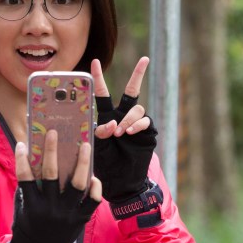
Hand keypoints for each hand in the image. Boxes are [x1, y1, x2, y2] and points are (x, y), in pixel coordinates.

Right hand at [8, 130, 101, 242]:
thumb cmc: (29, 227)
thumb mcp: (24, 209)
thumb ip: (30, 189)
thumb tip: (40, 159)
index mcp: (32, 205)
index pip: (24, 178)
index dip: (21, 159)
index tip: (21, 143)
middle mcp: (50, 209)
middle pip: (51, 175)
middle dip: (52, 151)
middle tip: (54, 132)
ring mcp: (67, 215)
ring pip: (77, 184)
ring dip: (81, 163)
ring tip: (85, 145)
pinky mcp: (81, 220)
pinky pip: (93, 201)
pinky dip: (95, 188)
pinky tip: (94, 176)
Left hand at [91, 57, 157, 202]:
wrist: (122, 182)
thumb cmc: (106, 164)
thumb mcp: (97, 147)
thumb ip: (100, 133)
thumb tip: (110, 123)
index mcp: (107, 116)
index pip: (102, 94)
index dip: (98, 78)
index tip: (94, 61)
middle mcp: (122, 115)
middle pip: (132, 90)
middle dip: (138, 74)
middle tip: (144, 59)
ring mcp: (136, 123)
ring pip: (135, 109)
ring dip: (127, 118)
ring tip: (120, 132)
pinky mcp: (147, 132)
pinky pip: (145, 121)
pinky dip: (137, 125)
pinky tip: (130, 132)